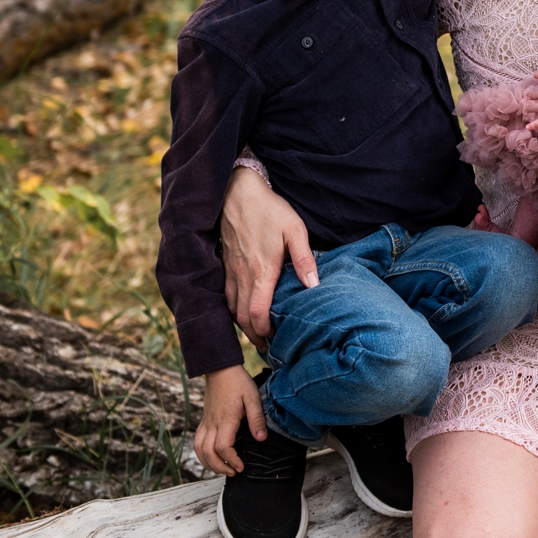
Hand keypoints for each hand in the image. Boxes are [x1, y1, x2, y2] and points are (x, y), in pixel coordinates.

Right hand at [195, 364, 264, 475]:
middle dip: (219, 467)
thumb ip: (256, 419)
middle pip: (208, 453)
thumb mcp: (253, 397)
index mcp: (226, 419)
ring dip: (208, 463)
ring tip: (222, 469)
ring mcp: (206, 423)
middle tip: (233, 472)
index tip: (241, 466)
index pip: (223, 447)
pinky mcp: (204, 421)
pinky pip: (197, 442)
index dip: (231, 460)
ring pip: (199, 450)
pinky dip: (202, 454)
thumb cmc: (238, 382)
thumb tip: (261, 439)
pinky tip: (212, 457)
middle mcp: (213, 424)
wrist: (220, 369)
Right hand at [220, 166, 317, 344]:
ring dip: (242, 324)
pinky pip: (225, 294)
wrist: (237, 192)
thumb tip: (314, 286)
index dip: (264, 332)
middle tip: (267, 346)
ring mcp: (230, 271)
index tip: (275, 340)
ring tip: (256, 333)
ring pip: (230, 308)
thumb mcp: (294, 230)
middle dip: (253, 336)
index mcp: (261, 272)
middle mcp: (242, 276)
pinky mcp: (224, 264)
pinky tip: (242, 310)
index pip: (257, 314)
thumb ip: (304, 259)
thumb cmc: (269, 210)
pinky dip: (232, 309)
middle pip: (242, 318)